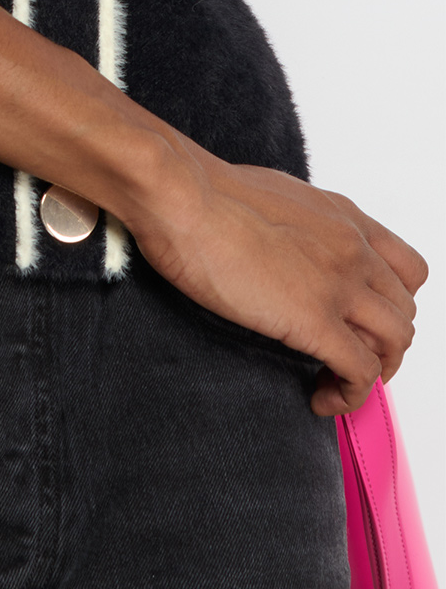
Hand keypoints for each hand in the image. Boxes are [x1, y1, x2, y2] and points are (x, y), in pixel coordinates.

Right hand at [117, 145, 428, 415]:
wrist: (181, 195)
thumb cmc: (204, 190)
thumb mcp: (274, 196)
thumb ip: (299, 225)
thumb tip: (288, 247)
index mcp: (343, 217)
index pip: (407, 270)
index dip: (393, 302)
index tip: (366, 320)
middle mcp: (353, 249)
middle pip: (403, 312)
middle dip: (383, 342)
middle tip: (349, 355)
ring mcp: (339, 285)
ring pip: (395, 344)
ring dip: (374, 370)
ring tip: (336, 379)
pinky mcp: (315, 321)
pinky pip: (361, 373)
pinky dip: (349, 395)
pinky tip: (321, 398)